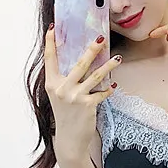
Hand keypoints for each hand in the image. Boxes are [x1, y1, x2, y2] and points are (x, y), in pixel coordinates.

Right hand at [44, 29, 121, 159]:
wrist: (69, 139)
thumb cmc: (66, 115)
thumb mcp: (59, 96)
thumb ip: (64, 80)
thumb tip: (80, 62)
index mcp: (52, 83)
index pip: (50, 59)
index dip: (50, 43)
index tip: (52, 28)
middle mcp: (61, 88)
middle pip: (79, 63)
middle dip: (91, 49)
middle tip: (100, 38)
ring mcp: (75, 96)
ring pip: (95, 76)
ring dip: (108, 66)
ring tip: (118, 58)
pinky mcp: (87, 105)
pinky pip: (102, 93)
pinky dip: (109, 89)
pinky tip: (114, 86)